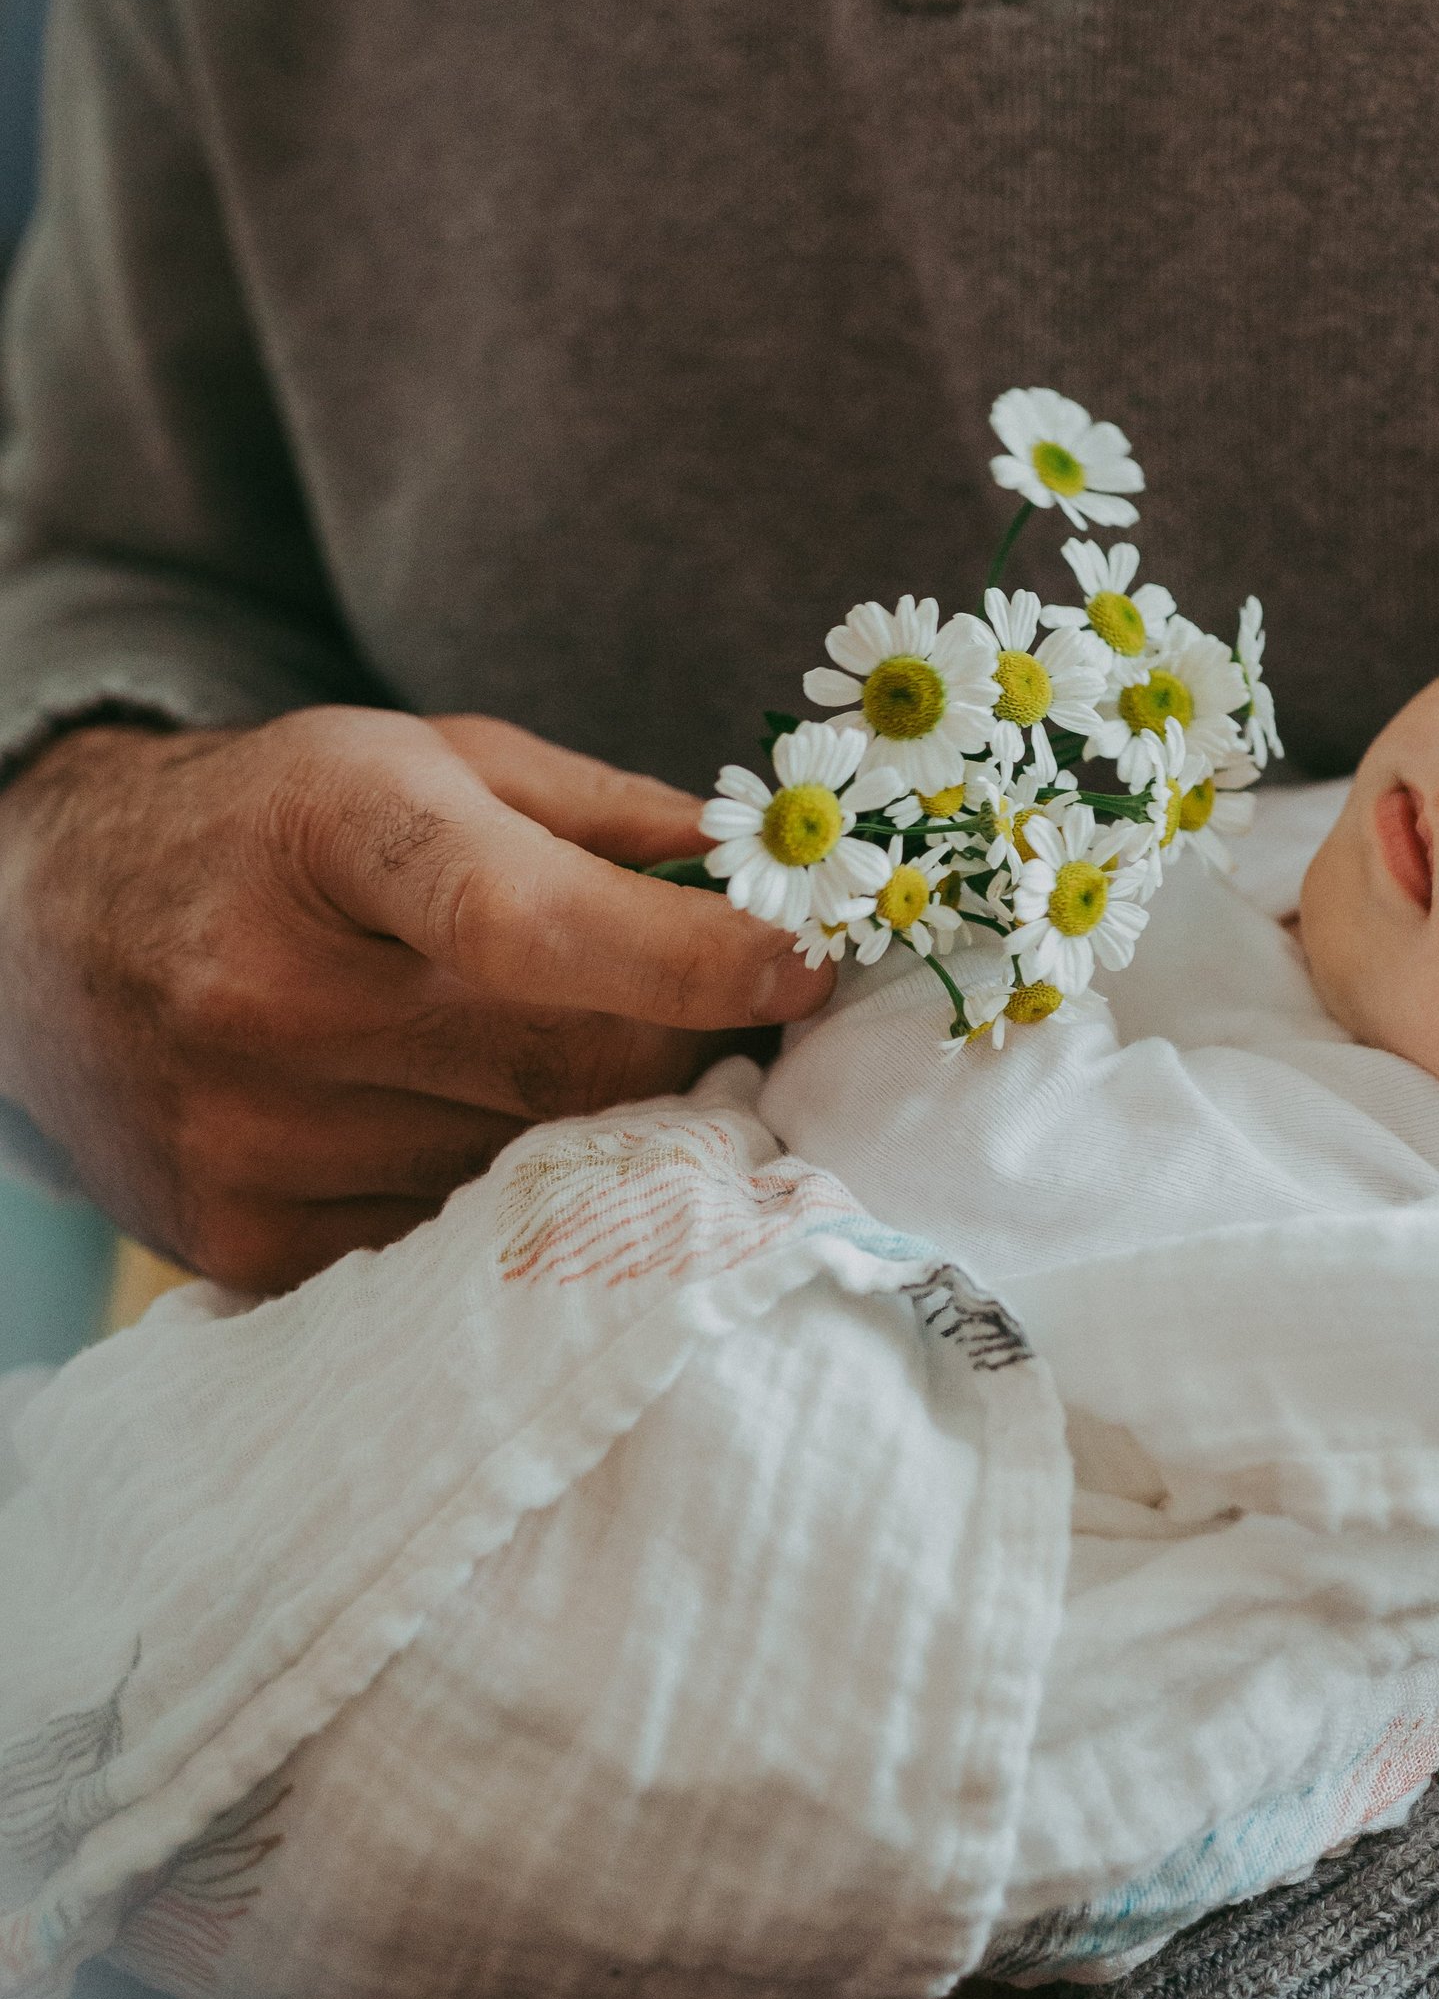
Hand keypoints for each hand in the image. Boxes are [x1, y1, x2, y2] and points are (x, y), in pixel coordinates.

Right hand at [0, 709, 831, 1293]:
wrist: (46, 927)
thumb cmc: (275, 824)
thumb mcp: (429, 757)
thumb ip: (613, 817)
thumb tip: (779, 886)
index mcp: (332, 831)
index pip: (531, 921)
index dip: (689, 957)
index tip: (802, 966)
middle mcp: (269, 990)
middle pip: (566, 1064)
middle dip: (679, 1045)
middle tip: (722, 1019)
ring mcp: (246, 1131)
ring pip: (530, 1166)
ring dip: (602, 1127)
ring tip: (577, 1063)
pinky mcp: (243, 1241)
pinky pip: (456, 1242)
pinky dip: (514, 1194)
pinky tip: (491, 1130)